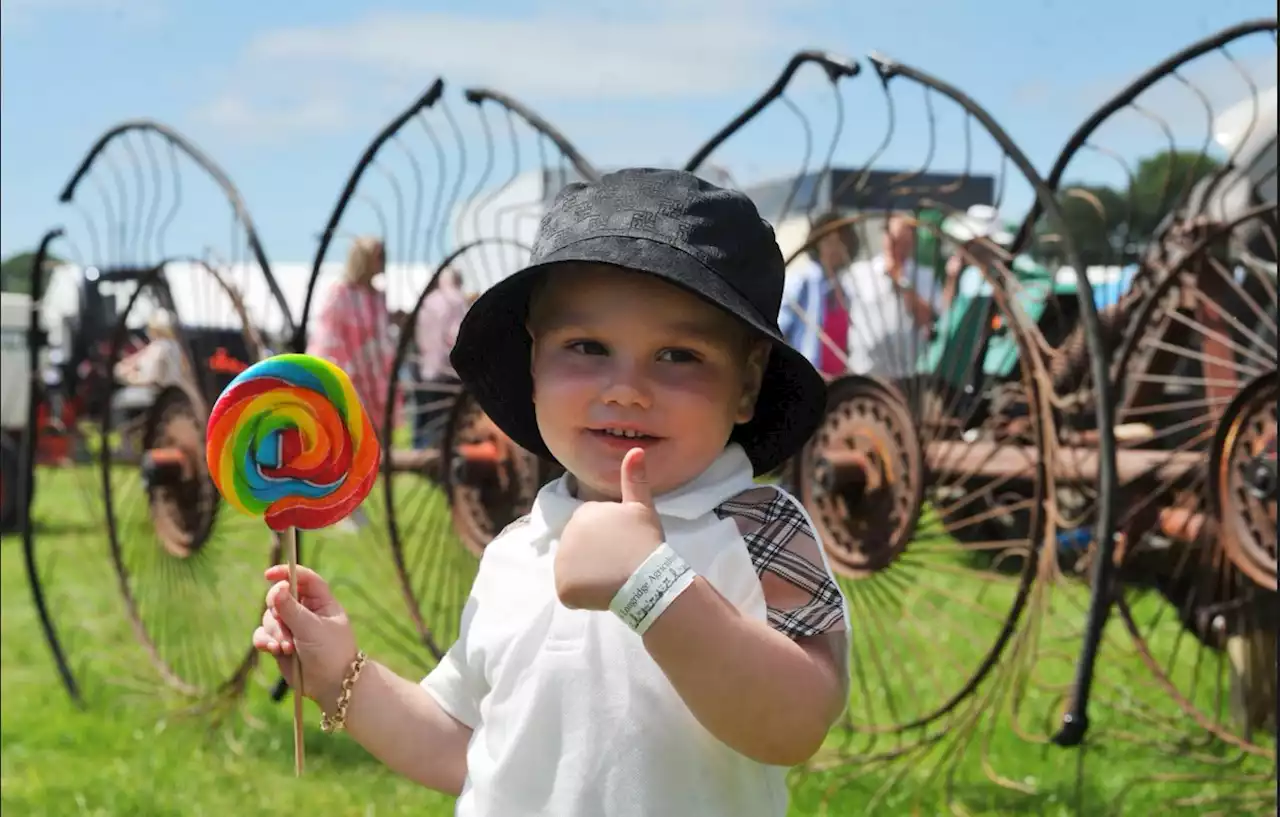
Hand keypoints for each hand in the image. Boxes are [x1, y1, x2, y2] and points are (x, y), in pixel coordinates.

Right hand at [252, 564, 358, 709]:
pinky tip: (274, 650)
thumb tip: (277, 587)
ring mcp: (292, 628)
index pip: (303, 578)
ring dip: (274, 632)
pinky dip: (265, 641)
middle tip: (285, 626)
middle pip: (280, 598)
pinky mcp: (280, 644)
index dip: (286, 572)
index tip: (269, 575)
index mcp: (321, 602)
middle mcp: (305, 612)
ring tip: (286, 648)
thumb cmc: (330, 652)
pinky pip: (263, 635)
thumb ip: (292, 609)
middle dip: (278, 613)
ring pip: (269, 618)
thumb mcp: (312, 628)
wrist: (332, 685)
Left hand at [555, 448, 664, 610]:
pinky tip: (603, 593)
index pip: (592, 532)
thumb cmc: (645, 542)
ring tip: (613, 578)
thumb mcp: (641, 508)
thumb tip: (635, 450)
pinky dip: (585, 597)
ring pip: (576, 572)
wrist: (646, 578)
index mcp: (582, 514)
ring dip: (591, 577)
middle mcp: (566, 535)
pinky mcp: (563, 586)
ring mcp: (562, 562)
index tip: (624, 546)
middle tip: (620, 563)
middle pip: (581, 551)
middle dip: (597, 558)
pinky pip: (571, 593)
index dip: (610, 542)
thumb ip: (634, 480)